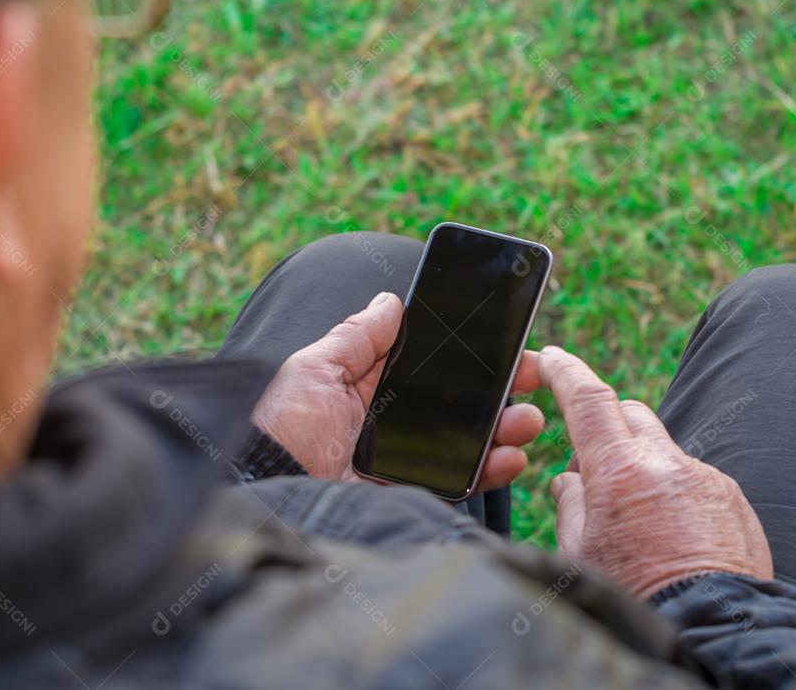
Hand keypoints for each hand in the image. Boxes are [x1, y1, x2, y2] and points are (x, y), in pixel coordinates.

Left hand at [251, 292, 545, 487]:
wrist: (262, 490)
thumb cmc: (279, 425)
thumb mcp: (313, 369)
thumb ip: (357, 337)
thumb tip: (392, 300)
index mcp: (368, 388)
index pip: (431, 366)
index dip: (469, 356)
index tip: (506, 342)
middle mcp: (390, 423)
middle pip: (458, 403)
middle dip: (501, 389)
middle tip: (533, 377)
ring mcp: (402, 461)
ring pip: (466, 442)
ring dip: (505, 429)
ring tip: (528, 421)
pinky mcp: (407, 494)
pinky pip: (456, 481)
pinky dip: (489, 471)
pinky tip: (510, 458)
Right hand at [537, 346, 772, 596]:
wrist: (711, 631)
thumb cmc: (636, 597)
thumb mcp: (582, 554)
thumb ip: (572, 505)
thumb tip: (571, 482)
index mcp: (619, 472)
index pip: (588, 399)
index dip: (565, 372)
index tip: (551, 358)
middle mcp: (666, 463)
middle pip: (629, 413)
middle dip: (606, 426)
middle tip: (593, 463)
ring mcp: (705, 478)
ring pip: (664, 450)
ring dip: (644, 467)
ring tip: (639, 521)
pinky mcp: (734, 499)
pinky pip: (696, 480)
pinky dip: (677, 494)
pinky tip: (674, 536)